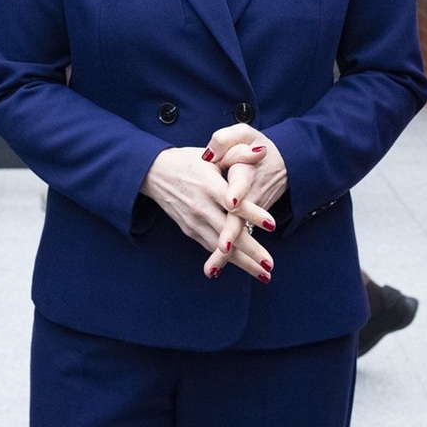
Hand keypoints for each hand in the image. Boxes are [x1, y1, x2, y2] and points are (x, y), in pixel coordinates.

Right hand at [140, 146, 270, 280]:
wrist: (155, 173)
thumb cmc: (188, 161)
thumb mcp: (213, 154)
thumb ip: (239, 154)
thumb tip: (262, 152)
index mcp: (210, 185)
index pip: (234, 202)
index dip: (253, 213)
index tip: (272, 224)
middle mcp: (201, 207)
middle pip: (228, 233)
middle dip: (251, 251)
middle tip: (270, 266)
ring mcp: (194, 221)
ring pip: (220, 247)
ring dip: (243, 263)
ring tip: (264, 275)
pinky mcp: (190, 230)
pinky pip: (210, 247)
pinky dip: (227, 260)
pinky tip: (244, 268)